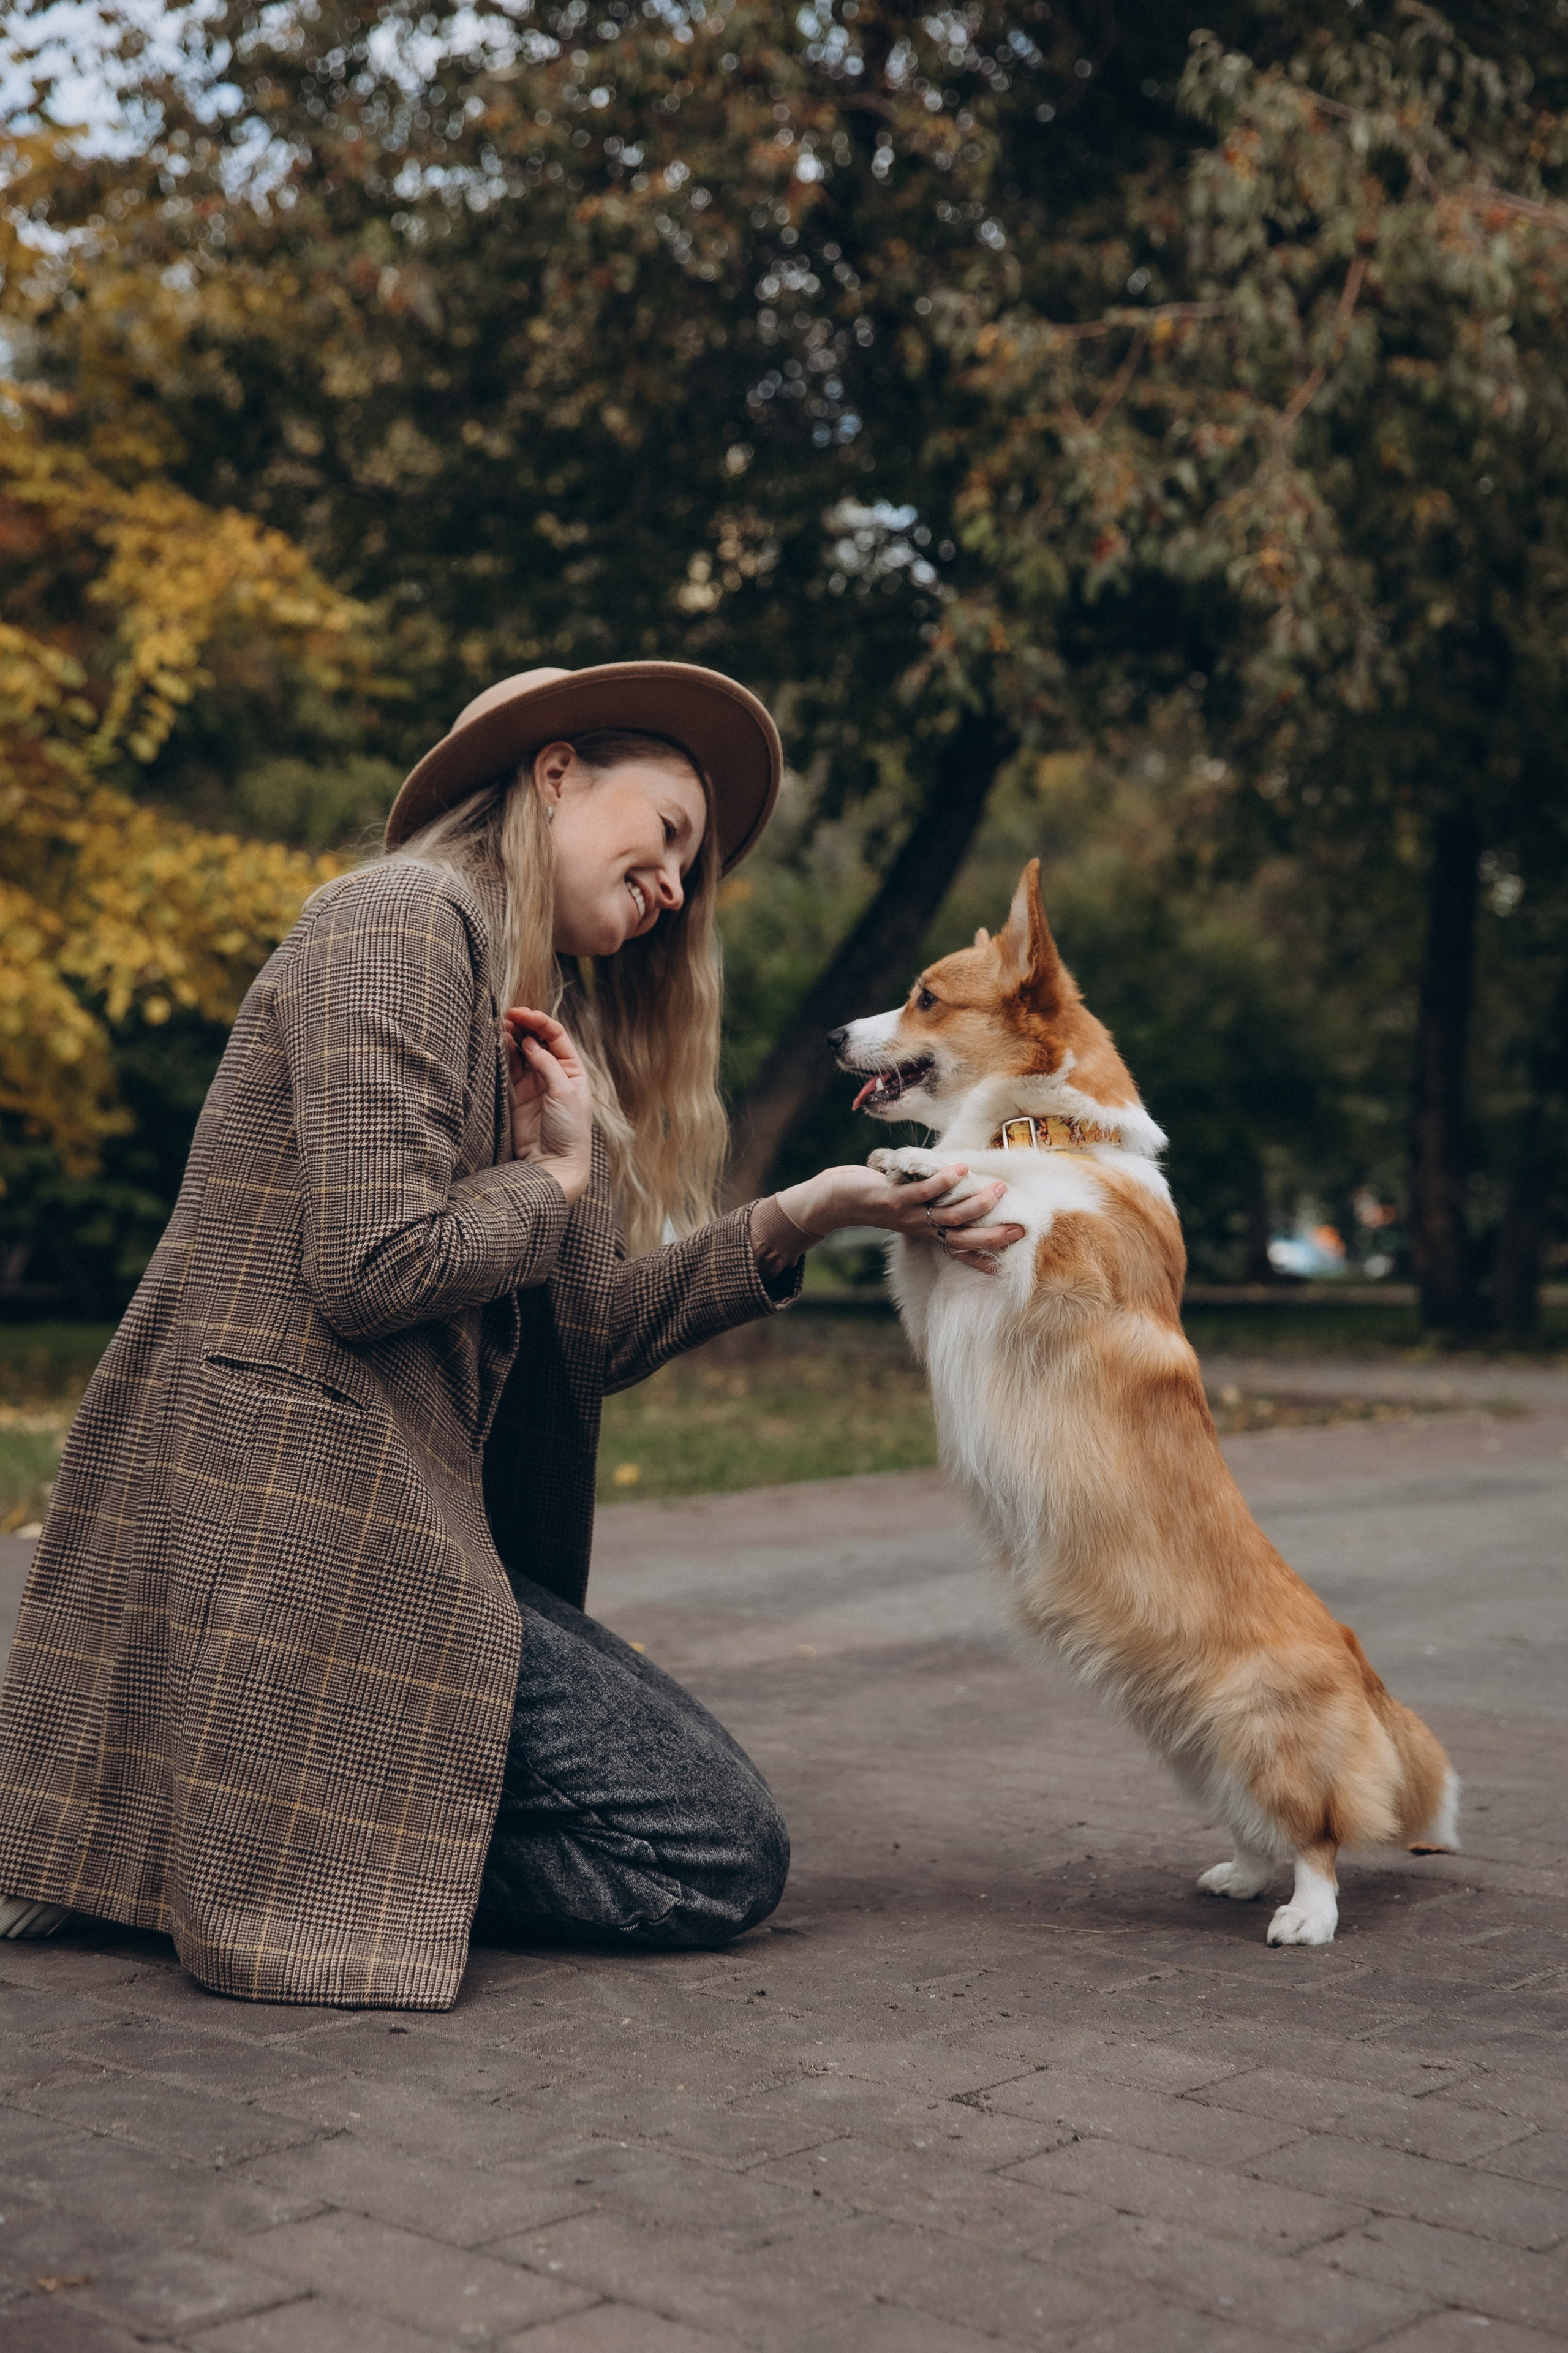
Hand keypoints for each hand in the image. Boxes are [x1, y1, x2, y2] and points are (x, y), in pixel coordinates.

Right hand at [503, 1008, 593, 1207]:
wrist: (554, 1162)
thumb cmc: (568, 1129)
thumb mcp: (563, 1093)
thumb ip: (546, 1065)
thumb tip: (530, 1041)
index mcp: (573, 1069)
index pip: (556, 1036)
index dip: (539, 1022)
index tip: (522, 1014)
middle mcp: (554, 1072)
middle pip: (537, 1039)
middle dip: (524, 1025)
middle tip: (508, 1015)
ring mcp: (534, 1083)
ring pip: (521, 1051)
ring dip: (512, 1036)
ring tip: (500, 1025)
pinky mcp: (517, 1094)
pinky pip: (510, 1068)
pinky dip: (504, 1053)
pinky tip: (498, 1041)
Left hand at [778, 1162, 1025, 1277]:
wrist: (833, 1201)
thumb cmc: (872, 1198)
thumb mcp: (904, 1205)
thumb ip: (928, 1202)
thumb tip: (954, 1189)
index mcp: (924, 1231)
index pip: (957, 1248)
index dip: (981, 1257)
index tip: (1006, 1262)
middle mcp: (919, 1228)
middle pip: (961, 1237)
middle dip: (991, 1236)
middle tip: (1020, 1228)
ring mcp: (907, 1215)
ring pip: (947, 1216)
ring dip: (975, 1203)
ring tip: (998, 1189)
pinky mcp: (892, 1199)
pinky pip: (922, 1192)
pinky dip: (943, 1182)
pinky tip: (960, 1170)